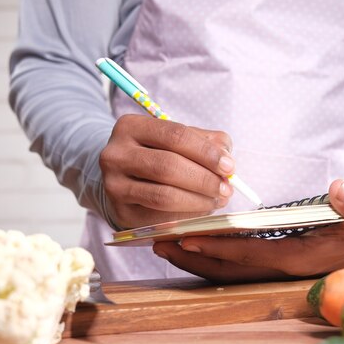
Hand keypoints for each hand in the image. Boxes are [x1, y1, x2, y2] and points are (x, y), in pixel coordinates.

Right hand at [99, 115, 234, 228]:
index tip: (229, 166)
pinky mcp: (121, 211)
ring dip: (199, 200)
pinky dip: (187, 215)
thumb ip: (204, 141)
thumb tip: (226, 157)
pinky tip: (201, 211)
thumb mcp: (177, 140)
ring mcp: (114, 185)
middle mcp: (115, 154)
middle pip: (168, 166)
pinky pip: (160, 217)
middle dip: (204, 179)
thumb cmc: (158, 154)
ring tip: (217, 200)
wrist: (125, 179)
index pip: (175, 135)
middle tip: (226, 188)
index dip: (206, 152)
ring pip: (164, 195)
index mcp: (131, 127)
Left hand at [152, 180, 343, 282]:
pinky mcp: (266, 270)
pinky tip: (187, 248)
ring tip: (163, 245)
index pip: (250, 253)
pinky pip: (231, 269)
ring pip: (225, 273)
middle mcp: (277, 272)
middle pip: (227, 270)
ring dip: (194, 260)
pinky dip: (206, 260)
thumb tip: (340, 188)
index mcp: (296, 259)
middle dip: (193, 257)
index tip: (189, 235)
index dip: (219, 246)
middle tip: (159, 242)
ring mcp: (270, 274)